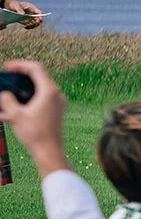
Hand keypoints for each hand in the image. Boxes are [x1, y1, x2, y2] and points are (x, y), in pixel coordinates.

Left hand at [0, 0, 43, 29]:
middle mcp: (33, 13)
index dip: (40, 16)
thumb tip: (23, 14)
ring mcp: (30, 18)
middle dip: (36, 22)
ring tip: (27, 26)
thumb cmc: (14, 4)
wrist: (10, 6)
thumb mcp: (16, 6)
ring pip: (35, 23)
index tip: (38, 20)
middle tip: (31, 23)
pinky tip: (25, 27)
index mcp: (32, 8)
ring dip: (32, 26)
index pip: (40, 13)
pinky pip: (30, 25)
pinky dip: (29, 27)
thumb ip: (19, 9)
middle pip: (39, 19)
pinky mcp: (26, 21)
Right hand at [0, 60, 69, 176]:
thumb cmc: (35, 134)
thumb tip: (4, 94)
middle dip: (17, 80)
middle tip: (4, 82)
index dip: (19, 65)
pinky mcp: (54, 113)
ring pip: (34, 93)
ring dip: (18, 95)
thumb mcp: (15, 115)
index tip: (6, 67)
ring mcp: (57, 104)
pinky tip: (6, 114)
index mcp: (50, 91)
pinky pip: (37, 103)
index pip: (36, 68)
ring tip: (3, 103)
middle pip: (35, 79)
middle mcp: (56, 95)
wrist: (50, 153)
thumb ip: (7, 100)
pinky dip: (23, 104)